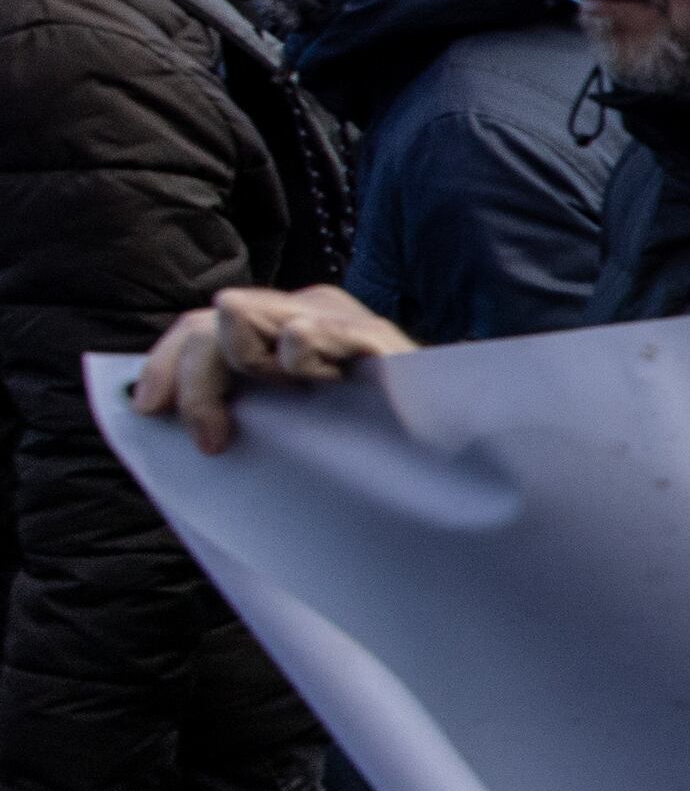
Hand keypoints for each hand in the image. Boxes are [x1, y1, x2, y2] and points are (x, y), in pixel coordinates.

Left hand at [135, 285, 418, 454]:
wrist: (443, 475)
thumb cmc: (356, 460)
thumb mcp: (275, 434)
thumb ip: (225, 408)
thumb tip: (145, 402)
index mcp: (275, 337)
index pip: (199, 327)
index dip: (166, 364)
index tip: (148, 411)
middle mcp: (302, 319)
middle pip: (214, 321)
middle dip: (199, 379)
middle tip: (212, 439)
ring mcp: (341, 325)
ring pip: (249, 315)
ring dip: (244, 360)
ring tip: (274, 403)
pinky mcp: (381, 344)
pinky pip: (317, 331)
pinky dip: (299, 348)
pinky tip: (306, 376)